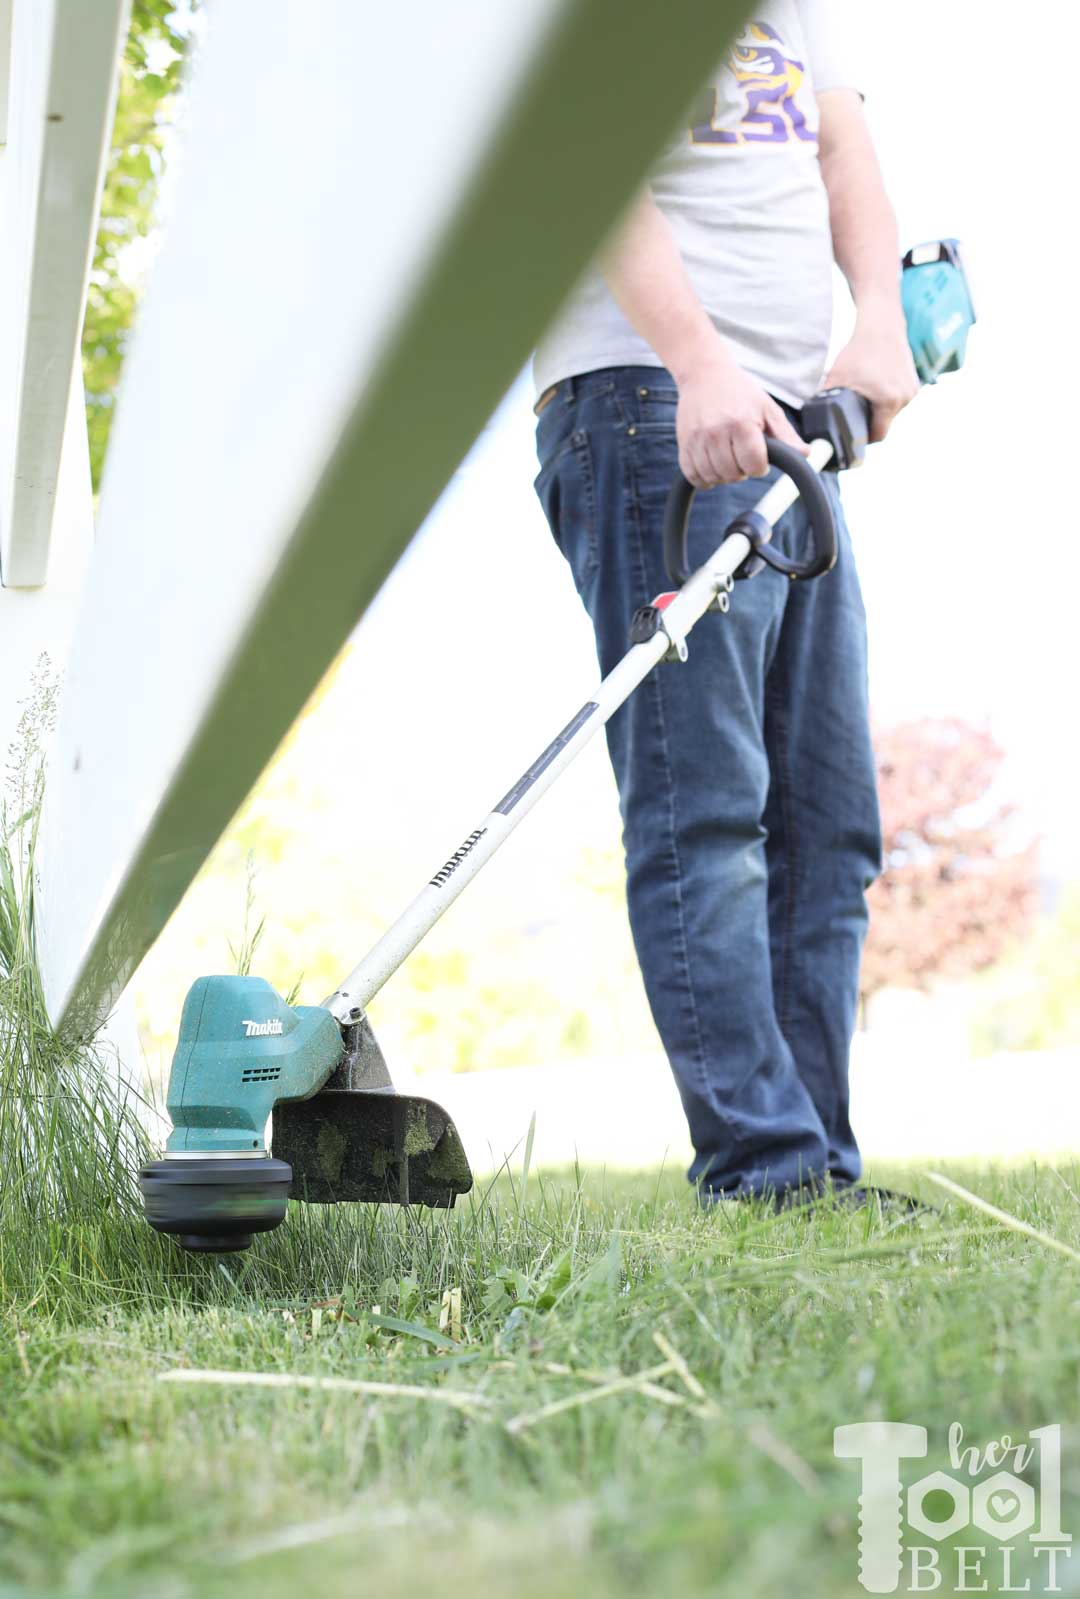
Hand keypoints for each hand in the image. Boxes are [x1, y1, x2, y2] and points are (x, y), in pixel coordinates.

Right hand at [674, 346, 808, 488]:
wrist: (704, 374)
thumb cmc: (740, 392)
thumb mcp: (767, 408)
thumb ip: (785, 435)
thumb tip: (806, 455)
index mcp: (742, 423)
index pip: (754, 465)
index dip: (759, 467)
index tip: (759, 459)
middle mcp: (717, 432)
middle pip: (732, 474)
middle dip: (741, 471)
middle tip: (742, 456)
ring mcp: (698, 438)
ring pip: (712, 477)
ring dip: (723, 475)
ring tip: (727, 459)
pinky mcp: (684, 442)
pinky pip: (693, 475)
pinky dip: (703, 478)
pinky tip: (712, 467)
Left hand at [824, 311, 919, 443]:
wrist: (881, 326)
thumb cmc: (859, 351)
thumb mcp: (836, 378)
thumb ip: (825, 403)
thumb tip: (815, 422)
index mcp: (888, 402)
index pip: (877, 436)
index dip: (863, 439)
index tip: (853, 436)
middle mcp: (904, 398)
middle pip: (885, 424)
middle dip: (870, 422)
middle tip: (855, 412)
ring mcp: (912, 390)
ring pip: (892, 413)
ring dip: (879, 411)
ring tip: (867, 397)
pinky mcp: (915, 383)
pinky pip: (898, 400)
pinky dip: (887, 399)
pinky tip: (877, 388)